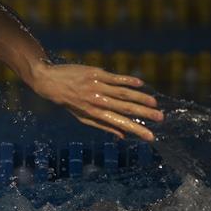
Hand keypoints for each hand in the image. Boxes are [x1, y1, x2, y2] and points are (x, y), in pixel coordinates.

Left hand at [30, 63, 163, 140]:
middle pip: (124, 108)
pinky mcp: (96, 73)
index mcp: (93, 113)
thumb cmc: (68, 101)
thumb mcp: (81, 117)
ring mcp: (97, 86)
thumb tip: (122, 136)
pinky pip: (115, 77)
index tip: (151, 137)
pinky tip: (141, 83)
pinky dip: (128, 80)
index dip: (135, 130)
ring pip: (123, 92)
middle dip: (144, 114)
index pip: (119, 123)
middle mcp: (96, 100)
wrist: (49, 81)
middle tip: (161, 118)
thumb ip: (102, 125)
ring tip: (155, 103)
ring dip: (140, 98)